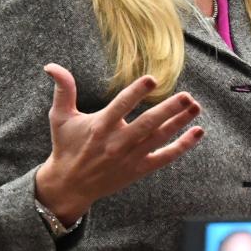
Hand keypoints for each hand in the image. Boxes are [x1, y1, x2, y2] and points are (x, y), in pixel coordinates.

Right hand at [34, 63, 204, 222]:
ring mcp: (131, 157)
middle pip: (147, 124)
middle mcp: (117, 143)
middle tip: (186, 96)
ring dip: (179, 123)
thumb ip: (63, 90)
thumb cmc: (66, 146)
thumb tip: (52, 66)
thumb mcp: (60, 118)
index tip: (152, 79)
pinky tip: (197, 132)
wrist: (70, 185)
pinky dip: (182, 146)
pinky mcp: (140, 169)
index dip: (136, 92)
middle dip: (168, 110)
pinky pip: (165, 157)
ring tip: (195, 107)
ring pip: (159, 138)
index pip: (120, 106)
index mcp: (100, 127)